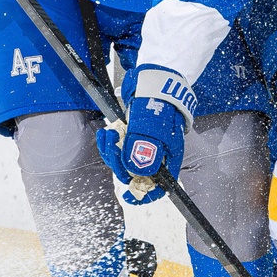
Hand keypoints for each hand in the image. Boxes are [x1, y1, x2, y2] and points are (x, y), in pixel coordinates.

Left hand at [96, 65, 195, 202]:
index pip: (160, 185)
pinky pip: (119, 148)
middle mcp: (157, 154)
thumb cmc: (158, 104)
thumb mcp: (151, 129)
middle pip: (136, 173)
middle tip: (111, 144)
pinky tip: (107, 132)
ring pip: (124, 161)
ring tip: (108, 134)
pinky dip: (110, 143)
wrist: (154, 80)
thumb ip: (143, 152)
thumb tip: (136, 174)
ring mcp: (144, 145)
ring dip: (111, 151)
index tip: (129, 197)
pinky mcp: (133, 136)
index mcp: (169, 157)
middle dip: (119, 163)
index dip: (145, 194)